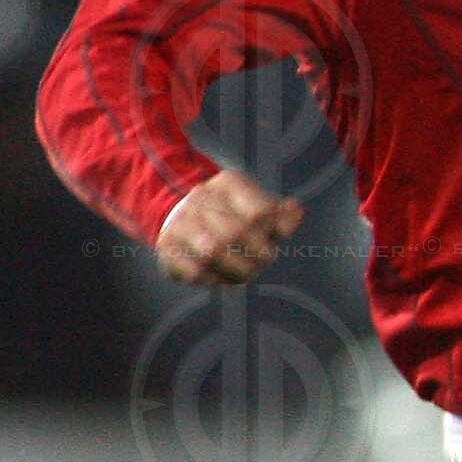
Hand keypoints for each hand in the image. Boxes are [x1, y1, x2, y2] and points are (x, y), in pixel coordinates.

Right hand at [155, 169, 303, 284]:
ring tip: (245, 275)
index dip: (270, 233)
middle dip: (256, 256)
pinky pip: (193, 270)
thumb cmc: (232, 214)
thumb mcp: (259, 207)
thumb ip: (281, 214)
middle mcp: (201, 196)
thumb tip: (296, 211)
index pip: (260, 212)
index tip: (271, 241)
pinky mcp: (166, 244)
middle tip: (260, 264)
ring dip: (236, 270)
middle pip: (237, 232)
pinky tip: (221, 279)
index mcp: (229, 182)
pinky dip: (212, 279)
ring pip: (213, 251)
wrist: (180, 213)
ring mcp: (180, 220)